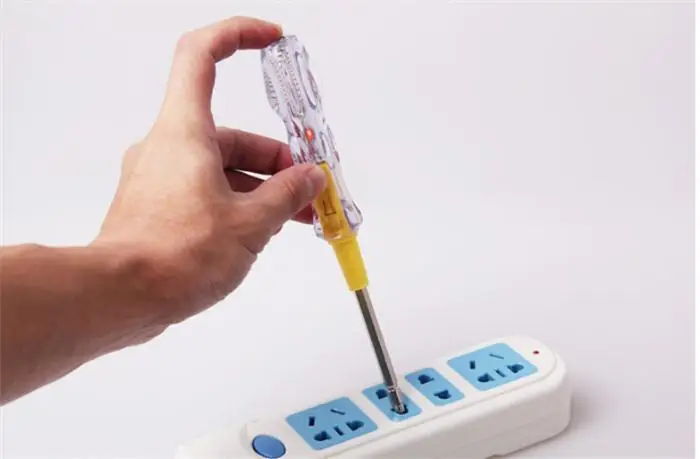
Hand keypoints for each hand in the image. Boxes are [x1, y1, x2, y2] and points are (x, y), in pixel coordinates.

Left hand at [94, 17, 325, 326]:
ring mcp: (161, 178)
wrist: (121, 297)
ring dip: (263, 188)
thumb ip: (287, 195)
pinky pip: (207, 191)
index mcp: (186, 131)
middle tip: (311, 186)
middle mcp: (169, 147)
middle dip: (278, 160)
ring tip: (299, 216)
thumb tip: (310, 179)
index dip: (238, 36)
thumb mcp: (251, 223)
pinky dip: (239, 202)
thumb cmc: (176, 255)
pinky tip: (265, 230)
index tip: (272, 40)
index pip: (201, 54)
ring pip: (222, 168)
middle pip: (231, 134)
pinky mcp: (159, 207)